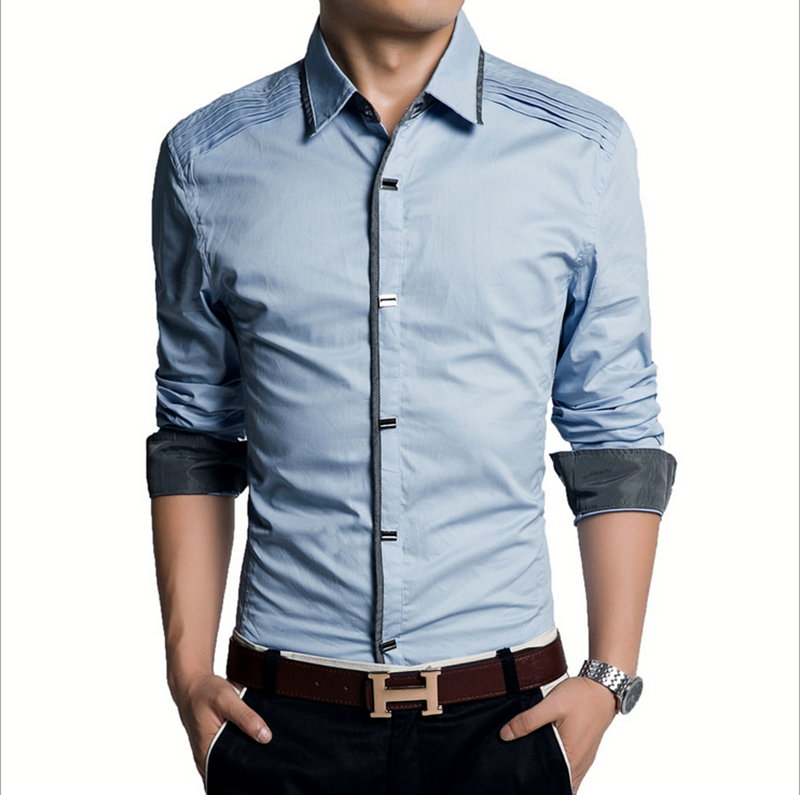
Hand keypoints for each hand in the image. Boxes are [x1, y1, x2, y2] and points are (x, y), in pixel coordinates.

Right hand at [171, 673, 271, 779]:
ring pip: (233, 759)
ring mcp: (210, 752)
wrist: (192, 685)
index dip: (249, 766)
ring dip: (246, 751)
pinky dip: (241, 744)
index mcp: (206, 751)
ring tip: (259, 739)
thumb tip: (265, 737)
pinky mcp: (215, 745)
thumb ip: (245, 717)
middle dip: (250, 759)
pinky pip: (231, 751)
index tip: (264, 757)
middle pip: (233, 767)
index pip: (231, 771)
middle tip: (266, 746)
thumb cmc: (205, 691)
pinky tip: (251, 736)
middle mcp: (206, 756)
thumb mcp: (226, 699)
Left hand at [499, 676, 616, 791]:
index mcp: (571, 757)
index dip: (536, 780)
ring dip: (552, 773)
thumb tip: (505, 734)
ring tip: (534, 761)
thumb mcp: (550, 705)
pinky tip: (550, 755)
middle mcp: (580, 764)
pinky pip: (573, 769)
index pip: (551, 782)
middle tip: (524, 767)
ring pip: (567, 778)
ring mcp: (585, 759)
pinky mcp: (586, 752)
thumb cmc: (581, 696)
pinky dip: (561, 767)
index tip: (521, 775)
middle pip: (559, 782)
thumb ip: (528, 721)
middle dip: (542, 777)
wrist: (603, 687)